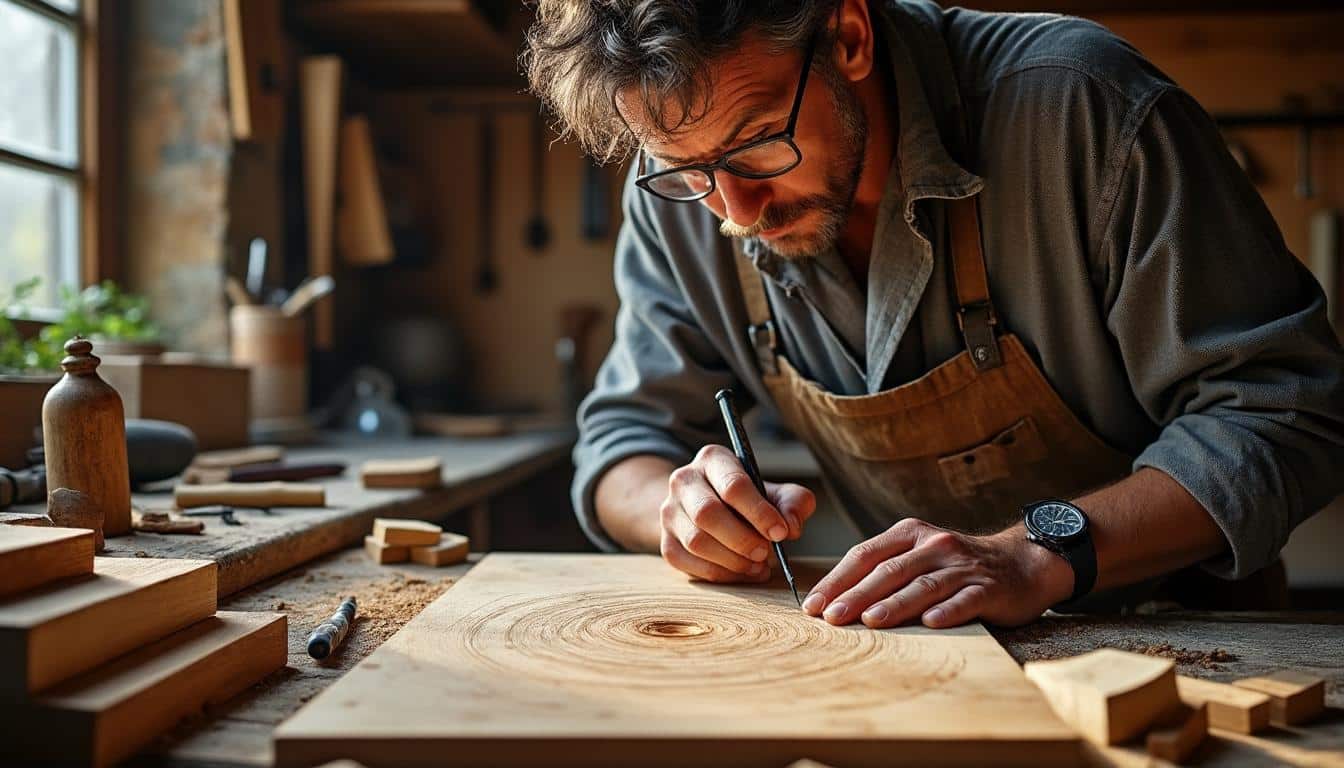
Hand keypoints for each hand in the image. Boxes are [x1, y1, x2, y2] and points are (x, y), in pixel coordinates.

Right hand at [660, 445, 816, 582]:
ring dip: (732, 560)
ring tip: (757, 566)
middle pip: (708, 514)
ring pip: (696, 541)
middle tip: (766, 554)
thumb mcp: (776, 492)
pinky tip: (740, 573)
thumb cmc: (749, 500)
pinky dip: (719, 574)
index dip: (759, 513)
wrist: (710, 509)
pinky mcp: (665, 541)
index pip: (733, 485)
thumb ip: (794, 502)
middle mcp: (684, 480)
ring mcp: (669, 512)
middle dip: (742, 540)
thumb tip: (791, 527)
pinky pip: (688, 563)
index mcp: (713, 459)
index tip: (781, 533)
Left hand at [802, 518, 1073, 628]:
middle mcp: (934, 545)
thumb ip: (884, 571)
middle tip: (831, 618)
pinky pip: (965, 598)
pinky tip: (930, 623)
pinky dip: (947, 610)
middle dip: (856, 595)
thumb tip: (835, 602)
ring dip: (895, 604)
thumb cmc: (957, 567)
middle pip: (889, 571)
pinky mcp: (989, 587)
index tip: (813, 605)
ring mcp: (962, 565)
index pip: (865, 555)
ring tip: (870, 621)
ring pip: (922, 584)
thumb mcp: (918, 557)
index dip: (837, 580)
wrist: (1021, 564)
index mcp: (910, 534)